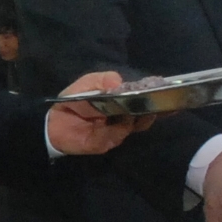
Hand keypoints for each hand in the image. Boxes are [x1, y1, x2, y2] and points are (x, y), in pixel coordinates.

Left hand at [44, 71, 158, 156]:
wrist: (53, 123)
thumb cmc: (73, 100)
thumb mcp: (88, 83)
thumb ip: (104, 79)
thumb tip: (120, 83)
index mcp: (122, 101)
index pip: (144, 98)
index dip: (157, 94)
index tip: (168, 88)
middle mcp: (125, 117)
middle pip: (148, 114)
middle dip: (158, 107)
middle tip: (164, 100)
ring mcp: (118, 131)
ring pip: (138, 125)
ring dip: (142, 116)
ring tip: (146, 106)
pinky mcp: (108, 141)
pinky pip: (119, 134)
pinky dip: (121, 126)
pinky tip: (122, 118)